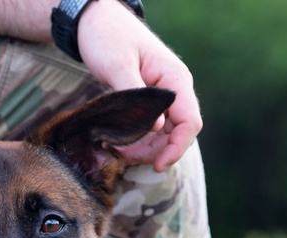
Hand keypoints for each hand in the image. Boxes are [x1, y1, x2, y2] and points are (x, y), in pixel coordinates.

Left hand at [77, 0, 201, 169]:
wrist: (97, 22)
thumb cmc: (107, 38)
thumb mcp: (117, 65)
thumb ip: (137, 97)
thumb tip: (155, 128)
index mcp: (175, 79)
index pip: (189, 122)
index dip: (177, 148)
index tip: (158, 165)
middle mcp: (176, 89)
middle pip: (179, 133)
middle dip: (156, 151)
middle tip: (125, 157)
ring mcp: (165, 95)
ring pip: (166, 134)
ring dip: (146, 148)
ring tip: (118, 151)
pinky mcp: (152, 101)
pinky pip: (153, 127)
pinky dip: (139, 140)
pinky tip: (120, 143)